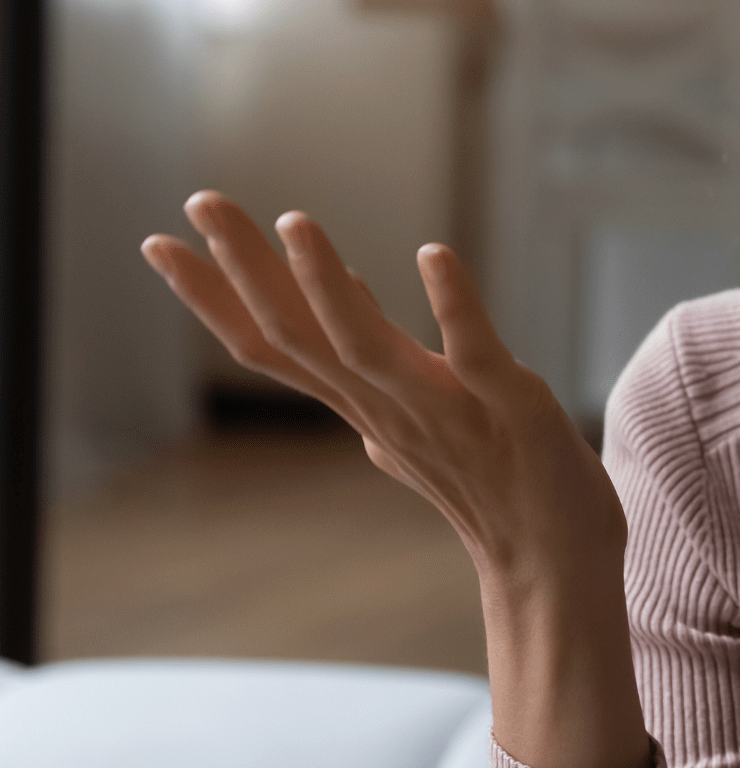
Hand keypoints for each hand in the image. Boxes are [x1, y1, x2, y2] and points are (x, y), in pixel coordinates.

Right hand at [141, 193, 649, 767]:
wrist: (554, 568)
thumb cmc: (493, 489)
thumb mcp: (416, 414)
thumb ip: (374, 361)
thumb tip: (342, 289)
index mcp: (365, 408)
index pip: (273, 347)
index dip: (213, 297)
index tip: (158, 240)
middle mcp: (389, 410)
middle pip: (297, 336)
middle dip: (244, 267)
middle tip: (199, 199)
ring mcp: (447, 413)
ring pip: (363, 348)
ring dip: (326, 286)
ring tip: (295, 222)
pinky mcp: (512, 410)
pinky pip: (477, 356)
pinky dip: (453, 306)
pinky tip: (433, 254)